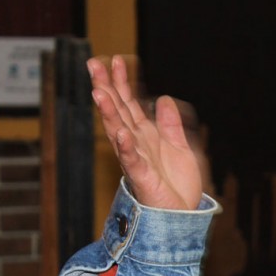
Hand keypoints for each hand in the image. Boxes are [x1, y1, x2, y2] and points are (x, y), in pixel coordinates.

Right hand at [87, 55, 203, 209]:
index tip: (115, 60)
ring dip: (109, 113)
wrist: (181, 215)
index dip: (122, 82)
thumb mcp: (179, 148)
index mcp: (144, 135)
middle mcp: (135, 144)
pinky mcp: (142, 178)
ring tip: (100, 93)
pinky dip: (127, 147)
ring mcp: (136, 160)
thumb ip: (170, 125)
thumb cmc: (176, 185)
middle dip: (106, 88)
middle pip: (117, 111)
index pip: (128, 104)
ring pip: (118, 132)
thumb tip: (163, 99)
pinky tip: (121, 133)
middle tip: (94, 65)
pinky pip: (132, 161)